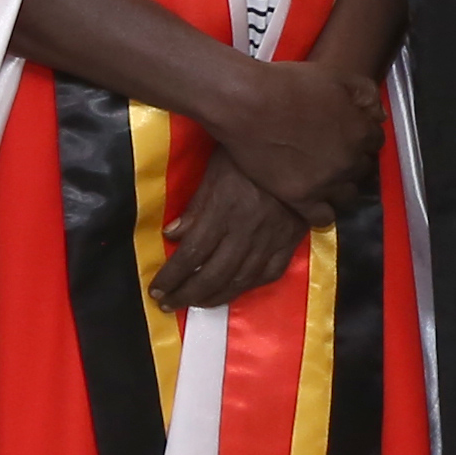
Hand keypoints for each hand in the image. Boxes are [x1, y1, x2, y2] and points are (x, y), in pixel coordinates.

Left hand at [150, 159, 305, 310]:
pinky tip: (235, 290)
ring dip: (214, 298)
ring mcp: (270, 240)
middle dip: (187, 294)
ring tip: (196, 304)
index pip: (191, 254)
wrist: (299, 150)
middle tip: (169, 304)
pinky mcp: (290, 241)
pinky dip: (249, 287)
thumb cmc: (250, 154)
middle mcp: (246, 232)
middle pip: (212, 275)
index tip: (156, 289)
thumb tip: (173, 235)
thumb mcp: (215, 171)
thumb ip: (196, 207)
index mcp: (224, 212)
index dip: (171, 276)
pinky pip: (268, 274)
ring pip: (239, 280)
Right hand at [201, 56, 378, 220]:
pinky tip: (314, 201)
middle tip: (333, 154)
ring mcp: (326, 183)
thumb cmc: (289, 84)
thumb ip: (365, 93)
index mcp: (360, 131)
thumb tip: (379, 115)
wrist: (248, 103)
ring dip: (341, 187)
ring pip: (348, 195)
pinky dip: (323, 211)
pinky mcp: (301, 198)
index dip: (362, 137)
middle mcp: (349, 161)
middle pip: (363, 169)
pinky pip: (324, 217)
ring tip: (324, 178)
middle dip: (352, 162)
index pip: (375, 142)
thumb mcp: (336, 76)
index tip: (348, 135)